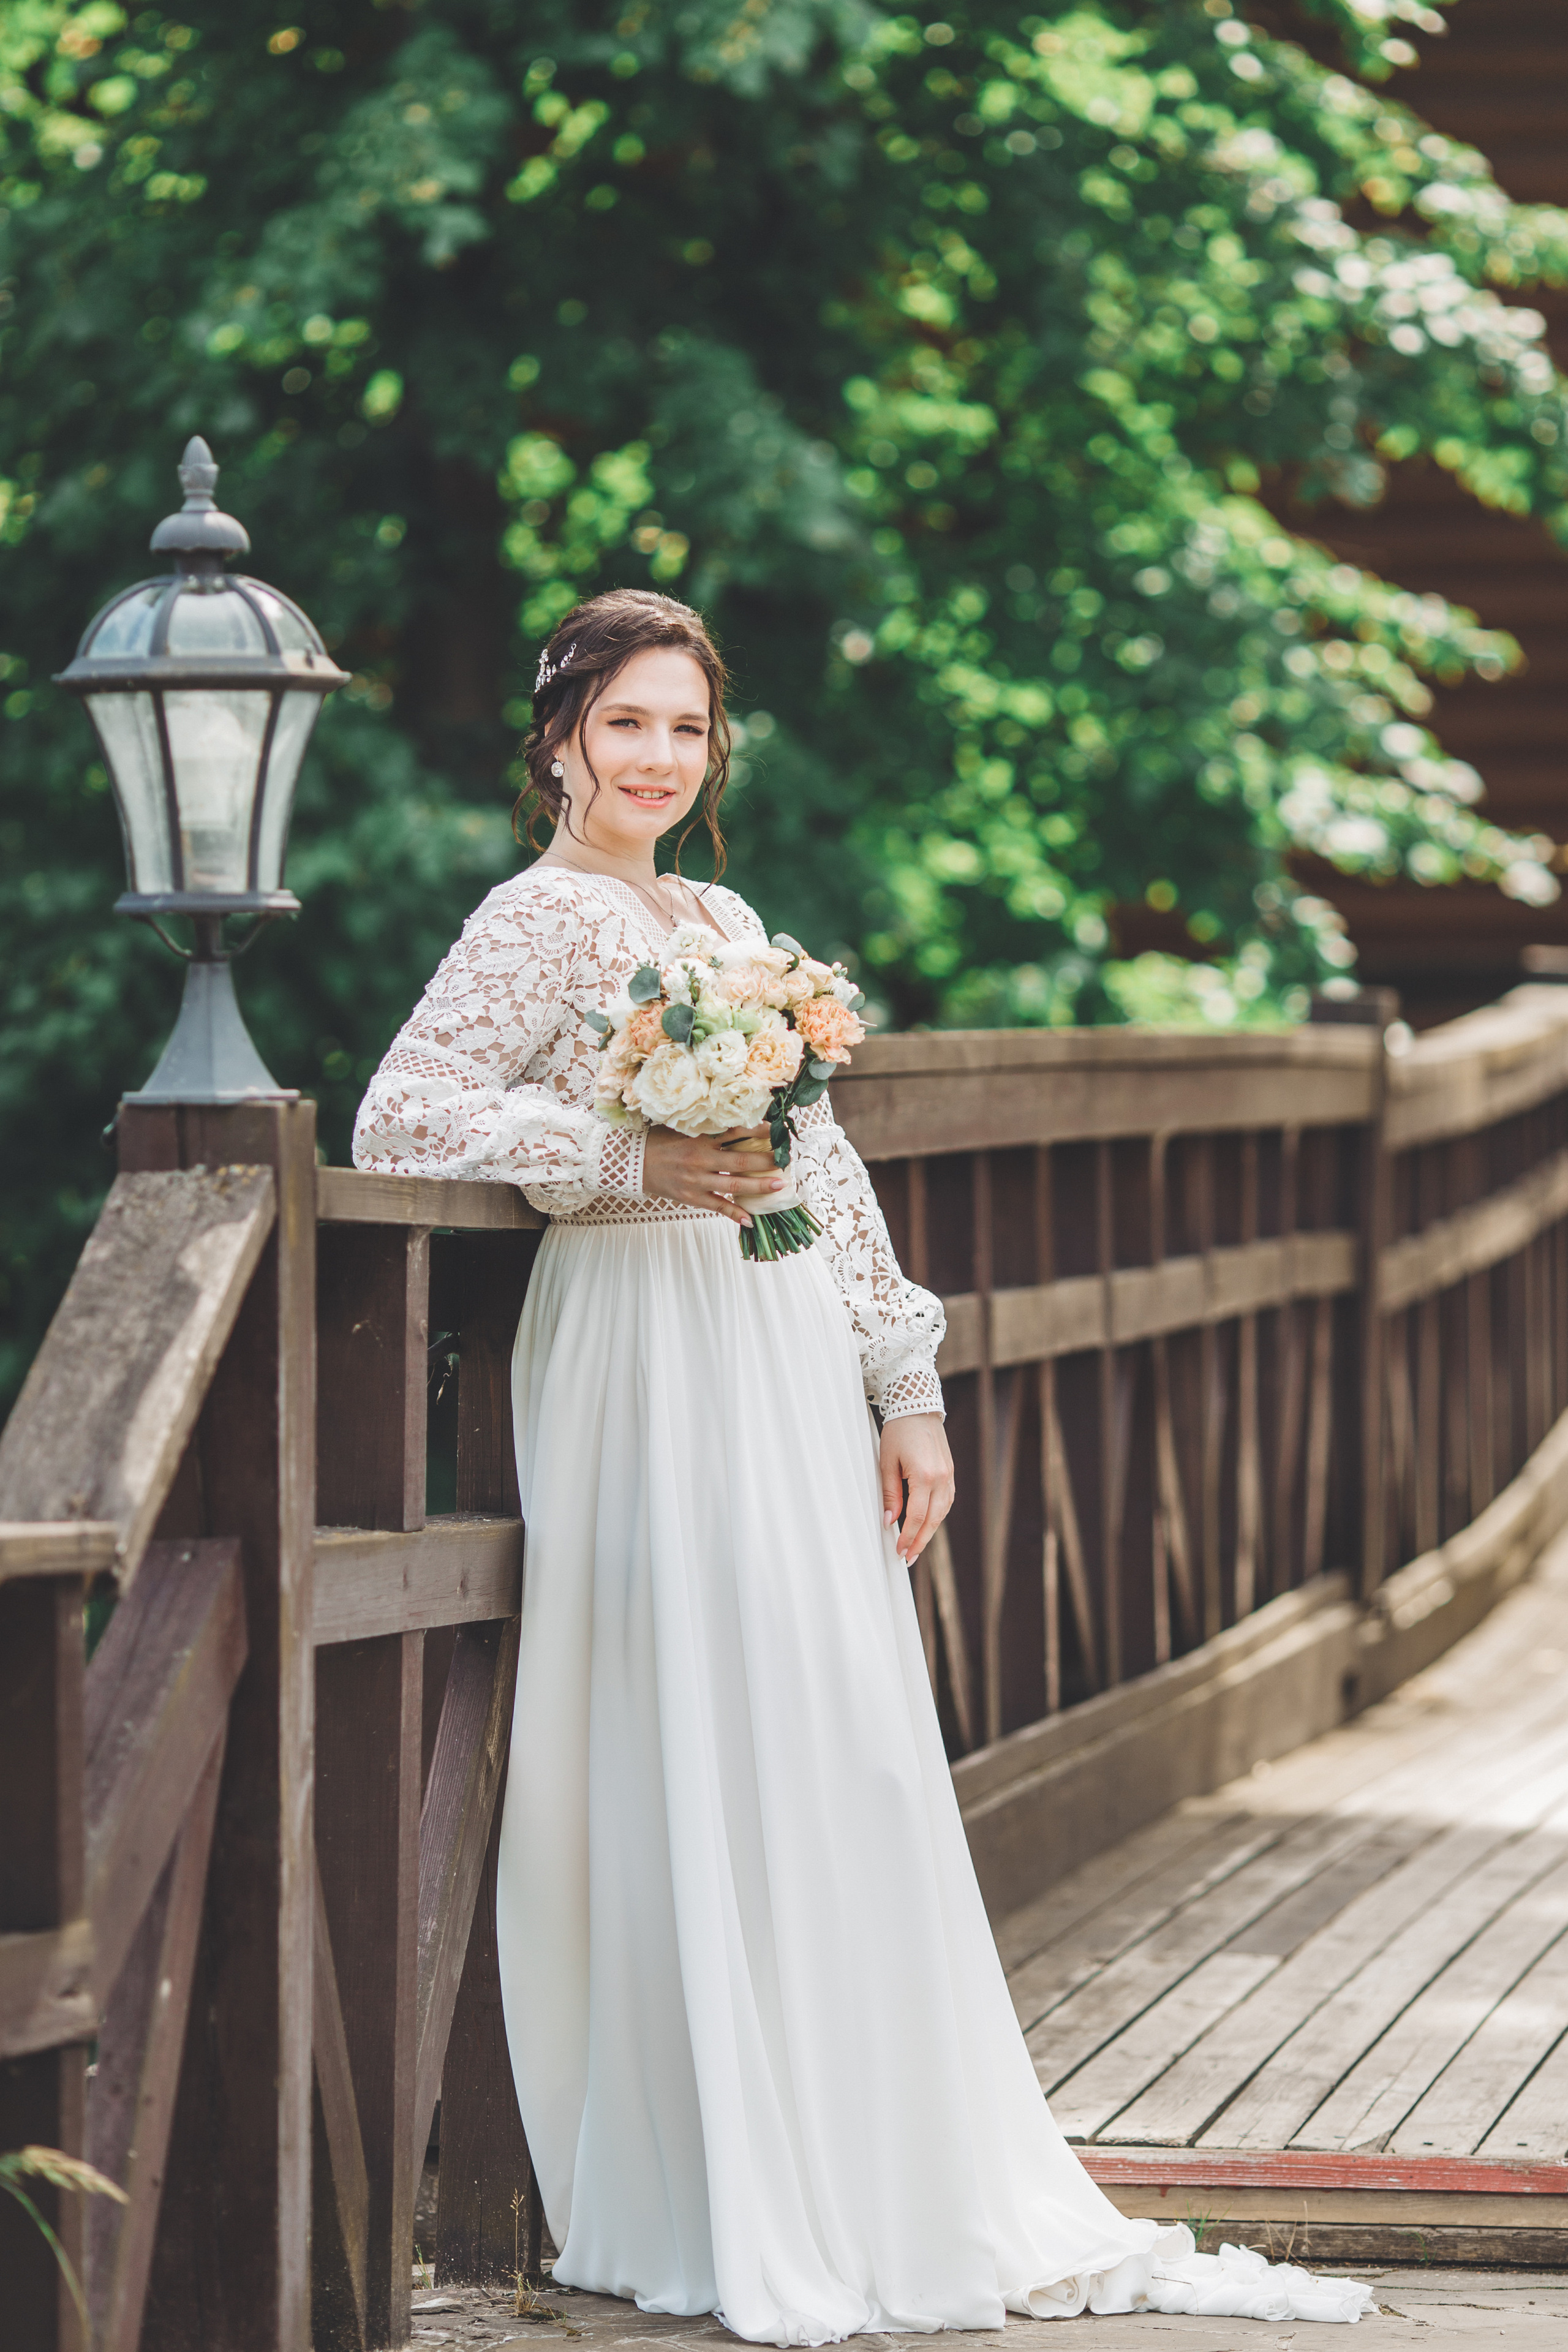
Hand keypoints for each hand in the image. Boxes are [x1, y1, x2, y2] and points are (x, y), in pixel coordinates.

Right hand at [642, 1123, 783, 1227]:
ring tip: (779, 1185)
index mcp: (699, 1137)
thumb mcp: (681, 1127)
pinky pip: (718, 1206)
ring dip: (759, 1186)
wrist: (631, 1163)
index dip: (759, 1131)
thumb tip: (734, 1121)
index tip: (777, 1130)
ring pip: (735, 1185)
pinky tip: (751, 1219)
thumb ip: (706, 1126)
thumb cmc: (658, 1141)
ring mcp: (697, 1180)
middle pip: (742, 1161)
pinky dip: (735, 1214)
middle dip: (767, 1161)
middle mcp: (701, 1159)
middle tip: (786, 1160)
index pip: (736, 1132)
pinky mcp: (692, 1197)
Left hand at [880, 1413, 954, 1563]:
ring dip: (930, 1531)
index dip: (907, 1537)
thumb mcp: (887, 1462)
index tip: (899, 1551)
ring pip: (942, 1513)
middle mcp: (941, 1478)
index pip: (916, 1516)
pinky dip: (937, 1516)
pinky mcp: (950, 1472)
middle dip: (920, 1541)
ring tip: (916, 1546)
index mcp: (924, 1475)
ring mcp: (949, 1475)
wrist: (917, 1406)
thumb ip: (890, 1493)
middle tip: (908, 1558)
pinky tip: (927, 1524)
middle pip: (933, 1520)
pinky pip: (946, 1501)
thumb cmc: (898, 1431)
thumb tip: (889, 1521)